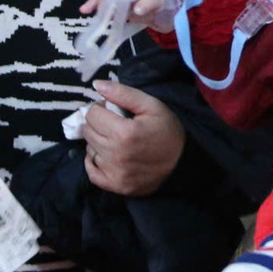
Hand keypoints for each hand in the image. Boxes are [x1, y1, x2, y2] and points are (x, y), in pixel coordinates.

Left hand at [79, 79, 185, 195]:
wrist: (184, 161)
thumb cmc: (168, 130)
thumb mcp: (151, 105)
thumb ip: (122, 93)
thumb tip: (96, 85)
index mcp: (124, 132)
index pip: (92, 115)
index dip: (101, 108)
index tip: (112, 109)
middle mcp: (116, 154)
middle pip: (88, 132)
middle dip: (97, 123)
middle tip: (113, 123)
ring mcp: (115, 173)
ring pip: (90, 150)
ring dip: (97, 142)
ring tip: (114, 139)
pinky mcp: (116, 186)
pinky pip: (92, 174)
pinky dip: (93, 163)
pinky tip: (105, 156)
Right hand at [81, 0, 176, 32]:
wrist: (171, 12)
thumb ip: (148, 2)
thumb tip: (137, 9)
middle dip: (97, 1)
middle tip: (86, 9)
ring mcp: (124, 4)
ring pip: (108, 5)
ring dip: (97, 8)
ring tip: (84, 11)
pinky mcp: (125, 14)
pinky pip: (113, 15)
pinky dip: (105, 19)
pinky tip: (97, 25)